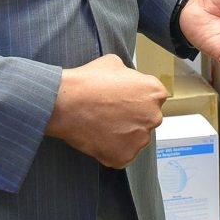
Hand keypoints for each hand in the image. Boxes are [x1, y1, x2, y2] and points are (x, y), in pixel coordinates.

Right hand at [46, 53, 167, 168]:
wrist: (65, 103)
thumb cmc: (88, 82)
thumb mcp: (114, 63)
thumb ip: (129, 74)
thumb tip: (128, 80)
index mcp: (154, 92)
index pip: (153, 98)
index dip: (137, 99)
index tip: (124, 101)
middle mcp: (153, 117)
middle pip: (146, 120)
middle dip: (132, 118)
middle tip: (111, 114)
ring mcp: (140, 139)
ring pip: (135, 139)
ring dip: (123, 135)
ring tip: (102, 125)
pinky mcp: (125, 156)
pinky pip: (121, 155)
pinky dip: (111, 149)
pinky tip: (98, 137)